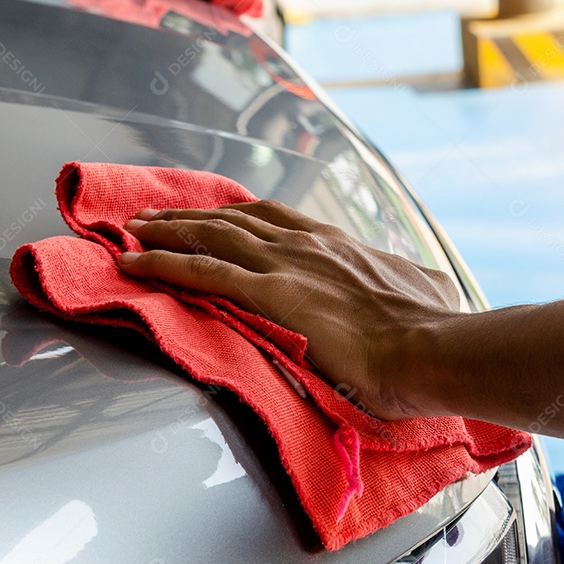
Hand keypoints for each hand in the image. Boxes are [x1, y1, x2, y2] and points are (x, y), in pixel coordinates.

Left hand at [118, 200, 463, 419]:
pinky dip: (163, 263)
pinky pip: (203, 272)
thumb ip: (409, 284)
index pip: (272, 218)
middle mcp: (304, 244)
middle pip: (231, 219)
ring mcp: (285, 266)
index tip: (211, 214)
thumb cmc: (431, 330)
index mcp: (336, 244)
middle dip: (187, 216)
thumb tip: (430, 289)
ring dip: (165, 230)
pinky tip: (133, 262)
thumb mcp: (425, 292)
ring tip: (131, 231)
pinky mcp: (269, 295)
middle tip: (151, 217)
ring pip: (209, 236)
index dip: (234, 214)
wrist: (429, 349)